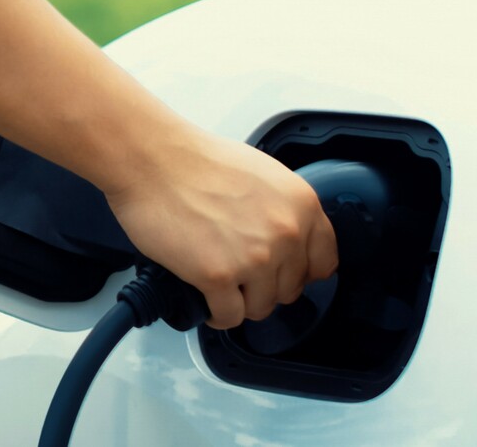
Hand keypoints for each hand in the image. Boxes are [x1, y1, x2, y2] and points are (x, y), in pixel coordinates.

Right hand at [101, 125, 337, 329]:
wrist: (152, 158)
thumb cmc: (196, 161)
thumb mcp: (262, 174)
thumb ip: (283, 210)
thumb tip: (288, 241)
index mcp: (302, 204)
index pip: (324, 262)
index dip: (299, 270)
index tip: (283, 272)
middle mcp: (286, 233)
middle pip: (290, 289)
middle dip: (264, 285)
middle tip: (239, 270)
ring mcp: (254, 258)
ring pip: (261, 308)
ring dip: (239, 300)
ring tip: (218, 281)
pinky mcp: (219, 277)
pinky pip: (229, 317)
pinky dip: (215, 313)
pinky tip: (204, 297)